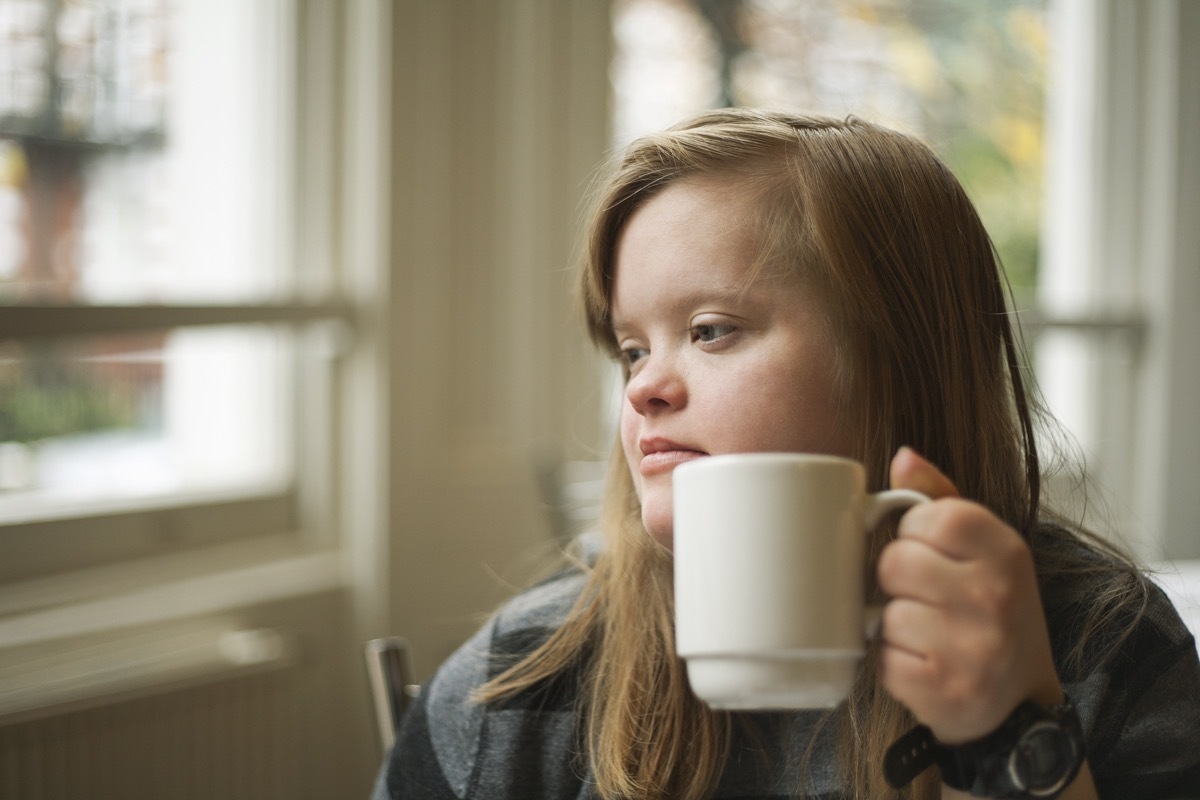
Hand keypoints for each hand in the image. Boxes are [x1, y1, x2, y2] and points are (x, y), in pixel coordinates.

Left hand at [877, 447, 1063, 743]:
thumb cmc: (991, 611)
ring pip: (886, 614)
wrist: (1019, 702)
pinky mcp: (947, 691)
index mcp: (1006, 550)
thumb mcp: (983, 548)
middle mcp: (996, 596)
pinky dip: (895, 666)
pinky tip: (926, 666)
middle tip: (929, 599)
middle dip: (900, 582)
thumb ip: (940, 497)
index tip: (934, 555)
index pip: (922, 516)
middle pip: (894, 562)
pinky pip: (884, 660)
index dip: (914, 535)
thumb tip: (903, 456)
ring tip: (931, 635)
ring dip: (897, 626)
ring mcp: (974, 647)